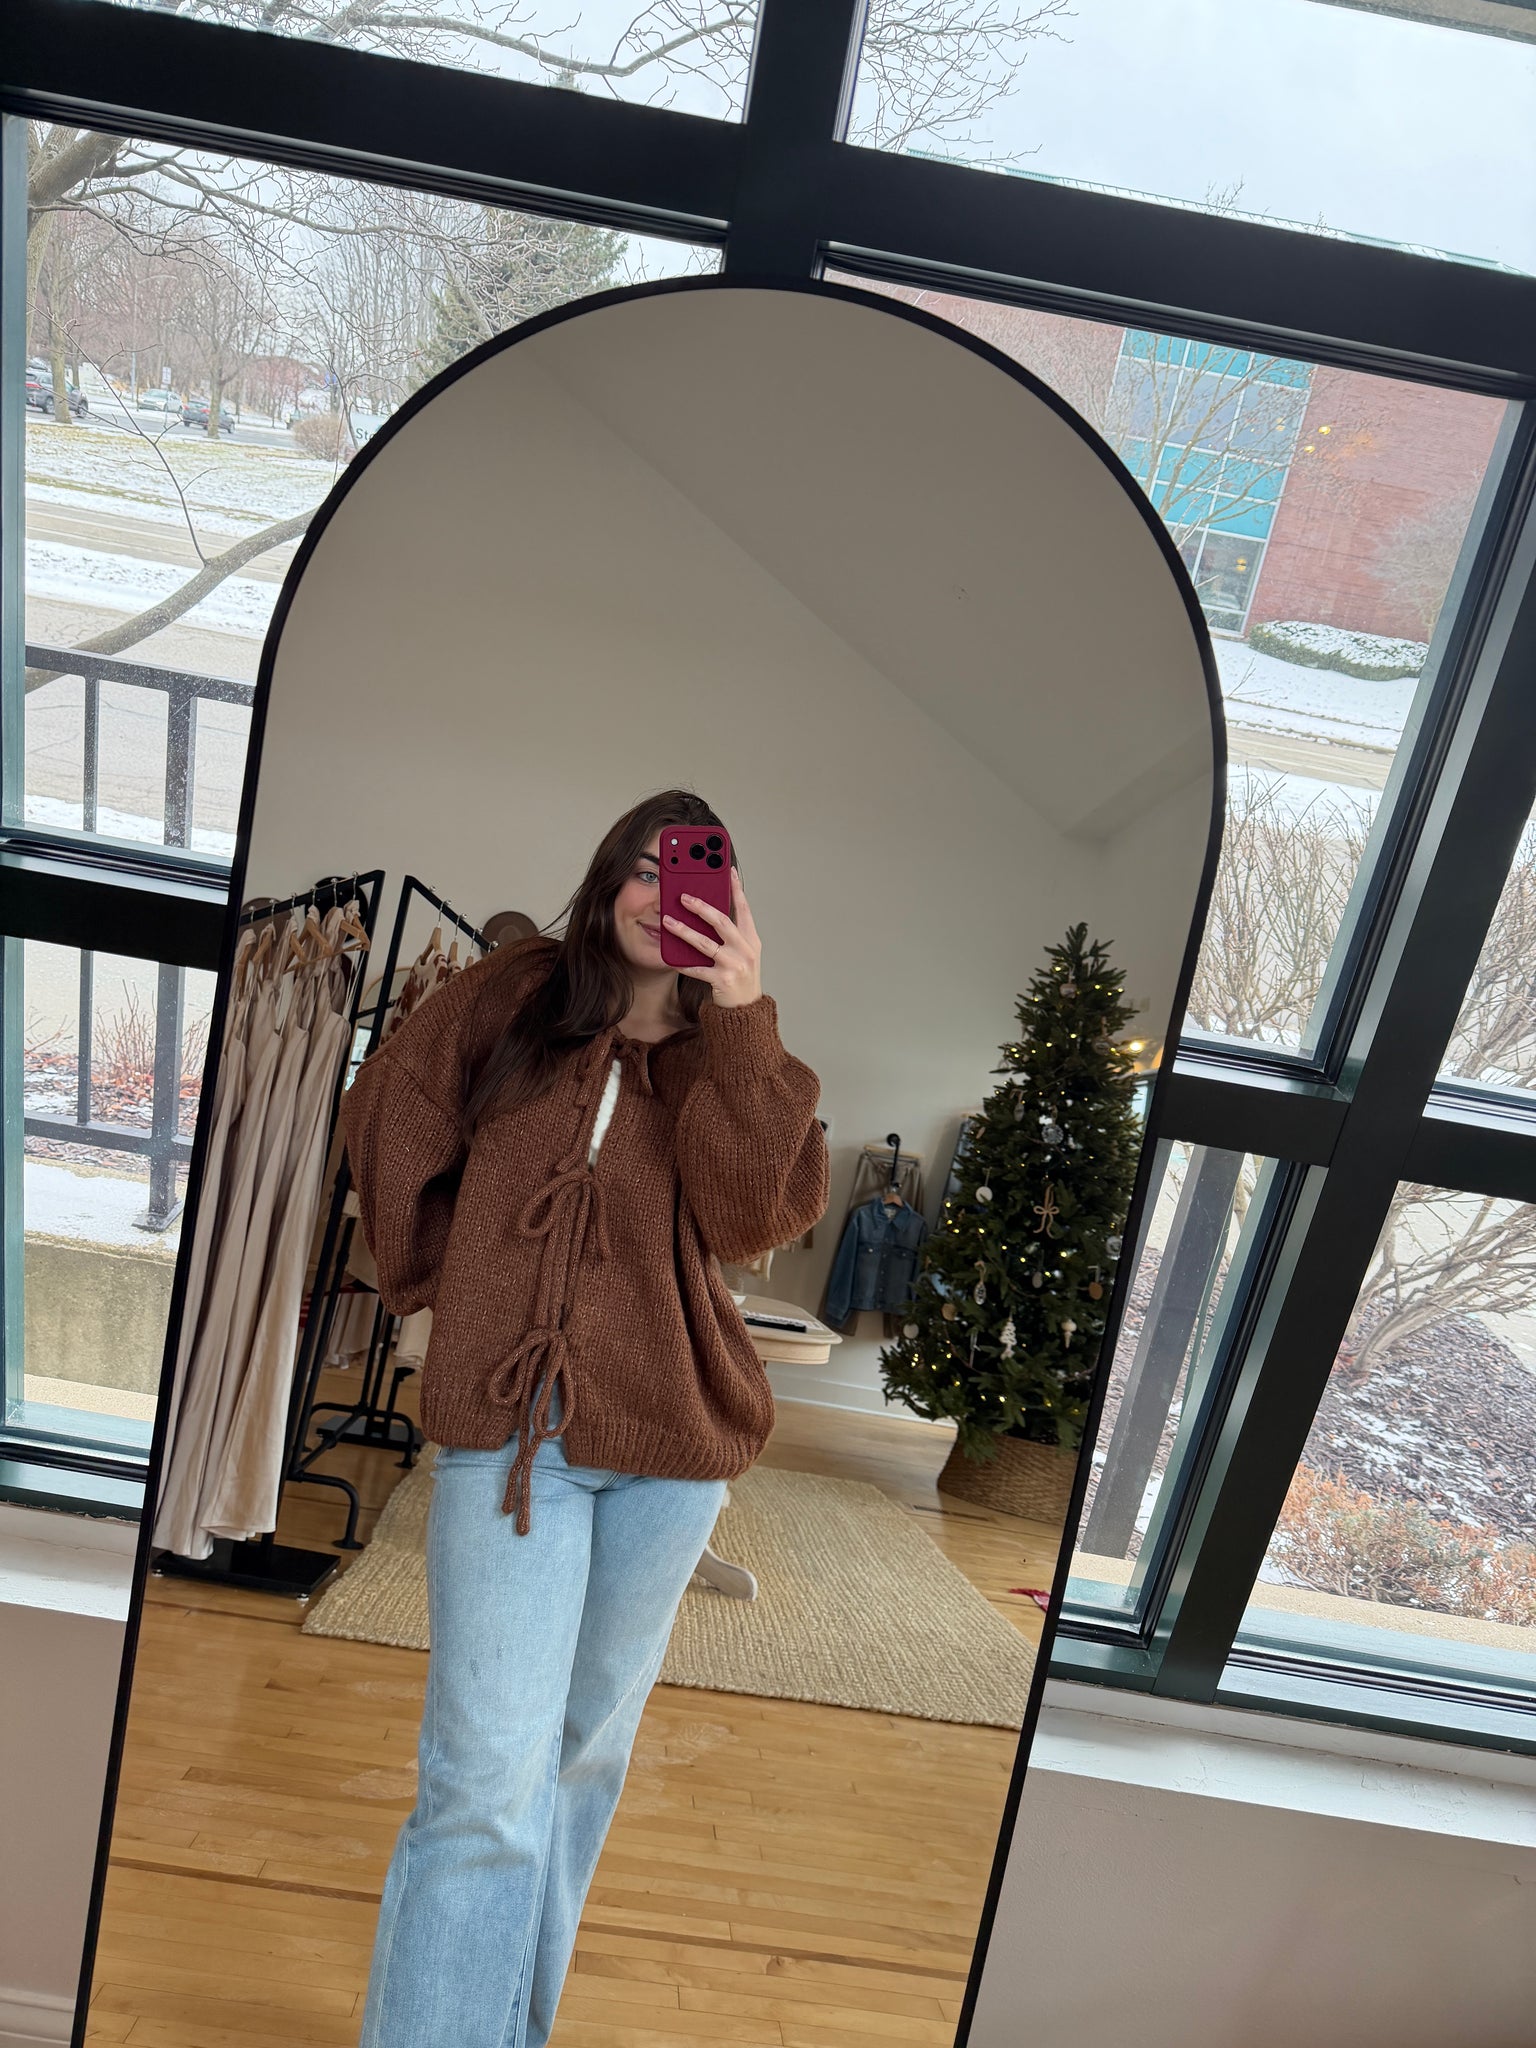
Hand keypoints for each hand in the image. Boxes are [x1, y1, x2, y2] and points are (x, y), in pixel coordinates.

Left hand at [662, 870, 762, 1008]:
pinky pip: (698, 969)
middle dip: (702, 907)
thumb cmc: (741, 978)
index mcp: (751, 940)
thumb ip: (730, 934)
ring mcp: (734, 965)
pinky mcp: (722, 980)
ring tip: (668, 921)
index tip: (727, 871)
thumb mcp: (743, 953)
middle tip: (684, 896)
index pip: (744, 909)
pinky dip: (683, 963)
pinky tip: (671, 957)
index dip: (736, 889)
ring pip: (705, 943)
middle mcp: (745, 950)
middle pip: (722, 922)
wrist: (746, 1010)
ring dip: (684, 931)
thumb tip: (709, 912)